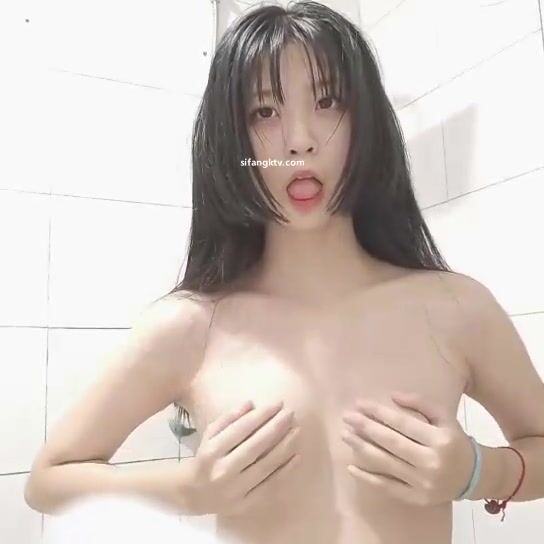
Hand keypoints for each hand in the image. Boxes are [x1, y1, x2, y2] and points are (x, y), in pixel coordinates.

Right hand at [182, 400, 300, 515]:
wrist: (194, 495)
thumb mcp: (210, 434)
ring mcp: (235, 490)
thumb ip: (229, 418)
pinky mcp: (245, 504)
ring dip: (284, 447)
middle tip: (290, 413)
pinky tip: (297, 456)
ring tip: (296, 431)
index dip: (261, 415)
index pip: (241, 429)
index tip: (277, 403)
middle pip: (255, 446)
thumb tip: (251, 403)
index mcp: (212, 451)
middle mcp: (223, 471)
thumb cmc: (206, 457)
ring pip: (265, 466)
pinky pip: (270, 486)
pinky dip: (285, 471)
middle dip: (276, 428)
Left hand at [341, 391, 474, 506]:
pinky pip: (387, 487)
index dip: (379, 412)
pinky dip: (368, 478)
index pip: (402, 423)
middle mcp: (431, 462)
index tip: (359, 403)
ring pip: (386, 464)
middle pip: (391, 443)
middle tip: (346, 417)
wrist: (473, 476)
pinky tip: (352, 466)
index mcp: (439, 439)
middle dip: (365, 428)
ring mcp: (422, 483)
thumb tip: (392, 396)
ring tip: (345, 435)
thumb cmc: (454, 441)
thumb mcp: (444, 417)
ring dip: (362, 448)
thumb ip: (420, 403)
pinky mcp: (416, 498)